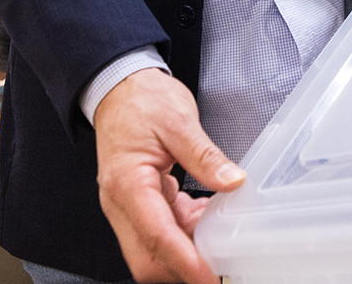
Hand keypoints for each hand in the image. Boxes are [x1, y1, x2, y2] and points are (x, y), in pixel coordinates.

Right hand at [94, 68, 244, 283]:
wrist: (119, 87)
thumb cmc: (142, 100)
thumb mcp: (178, 121)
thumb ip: (205, 156)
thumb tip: (232, 182)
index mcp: (127, 184)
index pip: (157, 236)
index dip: (186, 262)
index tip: (210, 277)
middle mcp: (121, 202)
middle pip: (147, 258)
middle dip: (183, 269)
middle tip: (220, 267)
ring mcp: (127, 205)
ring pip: (154, 248)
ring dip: (187, 250)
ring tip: (222, 240)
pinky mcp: (138, 202)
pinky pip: (162, 229)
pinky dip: (186, 231)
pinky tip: (209, 219)